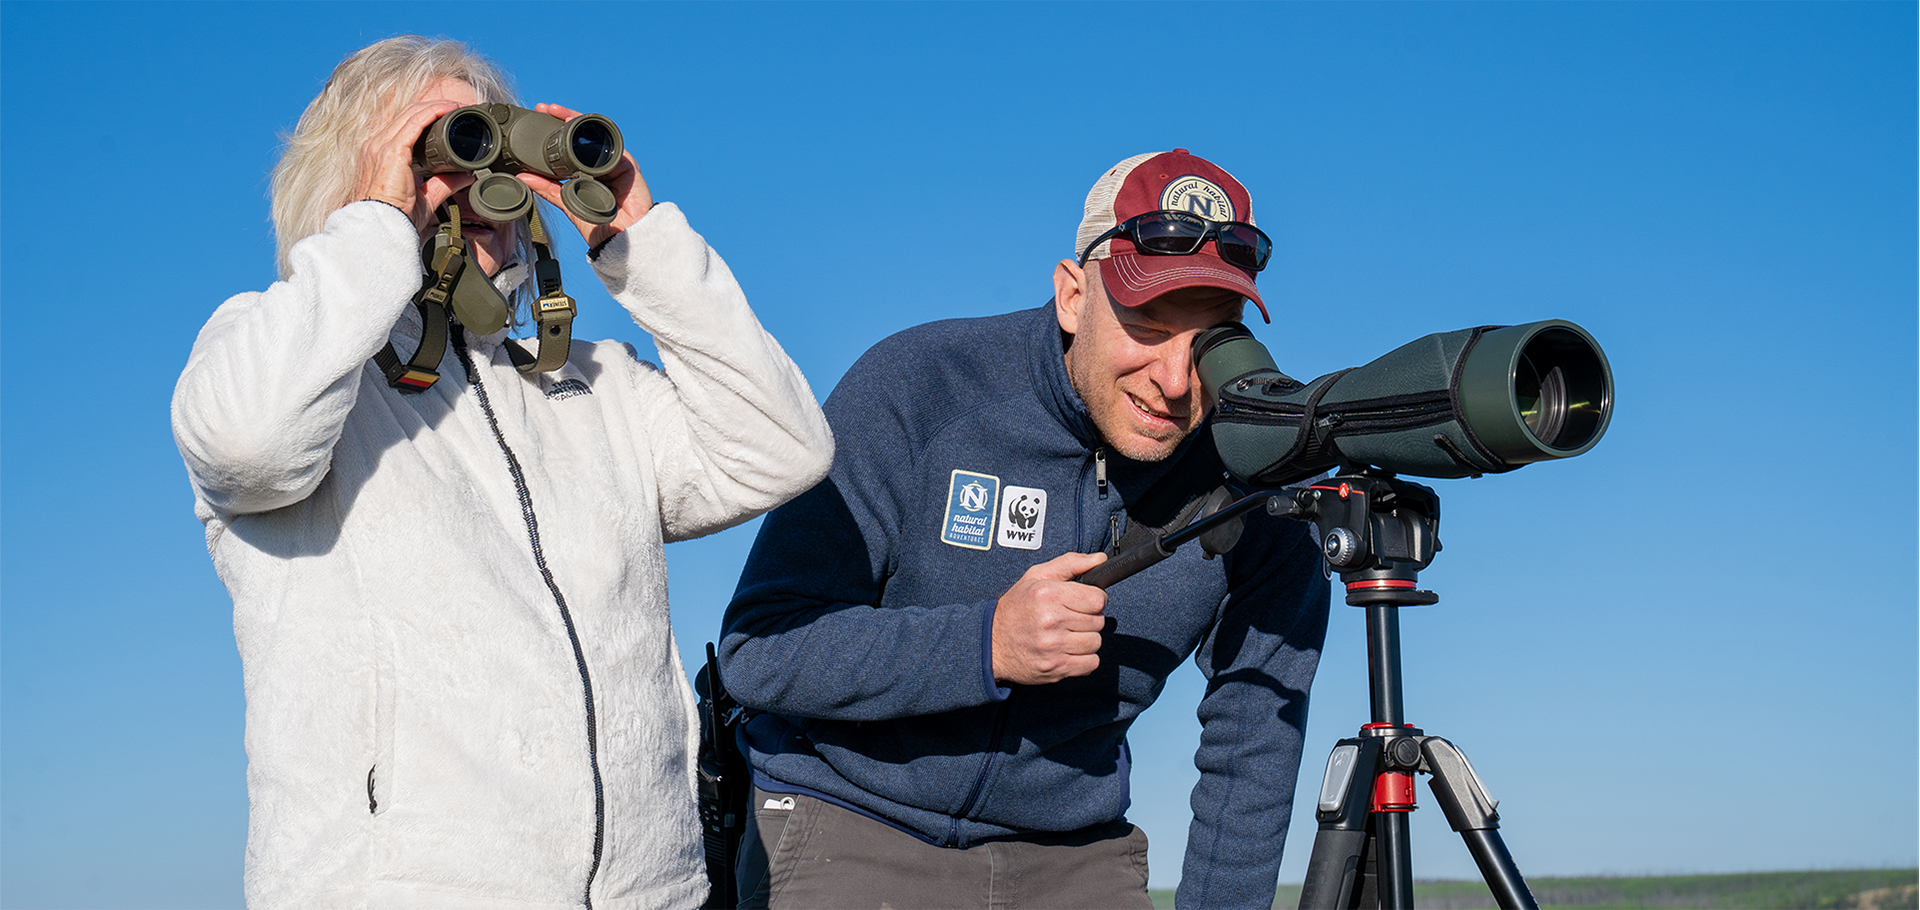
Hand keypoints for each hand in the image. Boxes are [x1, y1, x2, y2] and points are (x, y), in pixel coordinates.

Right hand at [350, 98, 473, 239]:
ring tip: (456, 106)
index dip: (425, 117)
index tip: (447, 118)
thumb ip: (444, 184)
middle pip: (406, 115)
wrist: (381, 227)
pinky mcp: (391, 150)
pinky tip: (449, 110)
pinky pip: (414, 122)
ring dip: (435, 106)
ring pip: (411, 113)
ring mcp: (381, 145)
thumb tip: (466, 175)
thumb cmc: (397, 217)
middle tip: (456, 108)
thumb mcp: (425, 198)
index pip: (402, 126)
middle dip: (433, 108)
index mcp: (380, 154)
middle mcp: (376, 145)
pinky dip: (433, 112)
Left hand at [517, 102, 653, 248]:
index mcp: (586, 172)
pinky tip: (583, 129)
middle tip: (546, 108)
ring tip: (562, 114)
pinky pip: (614, 146)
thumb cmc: (599, 227)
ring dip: (580, 121)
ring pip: (596, 136)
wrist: (620, 240)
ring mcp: (614, 164)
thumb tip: (523, 176)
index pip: (570, 145)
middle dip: (565, 118)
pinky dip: (599, 136)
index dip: (556, 130)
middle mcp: (600, 165)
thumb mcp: (567, 203)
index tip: (540, 116)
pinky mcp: (628, 166)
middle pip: (583, 136)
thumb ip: (547, 188)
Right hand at [991, 552, 1109, 685]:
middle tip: (1071, 619)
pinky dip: (1084, 659)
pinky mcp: (1055, 667)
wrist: (991, 643)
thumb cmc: (1016, 608)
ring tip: (1069, 635)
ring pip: (1095, 642)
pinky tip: (1069, 651)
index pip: (1097, 599)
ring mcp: (1053, 647)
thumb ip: (1070, 564)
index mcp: (1048, 594)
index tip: (1084, 602)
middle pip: (1098, 621)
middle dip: (1089, 619)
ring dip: (1087, 639)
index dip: (1094, 600)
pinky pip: (1091, 663)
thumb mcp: (1036, 577)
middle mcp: (1051, 620)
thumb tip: (1100, 559)